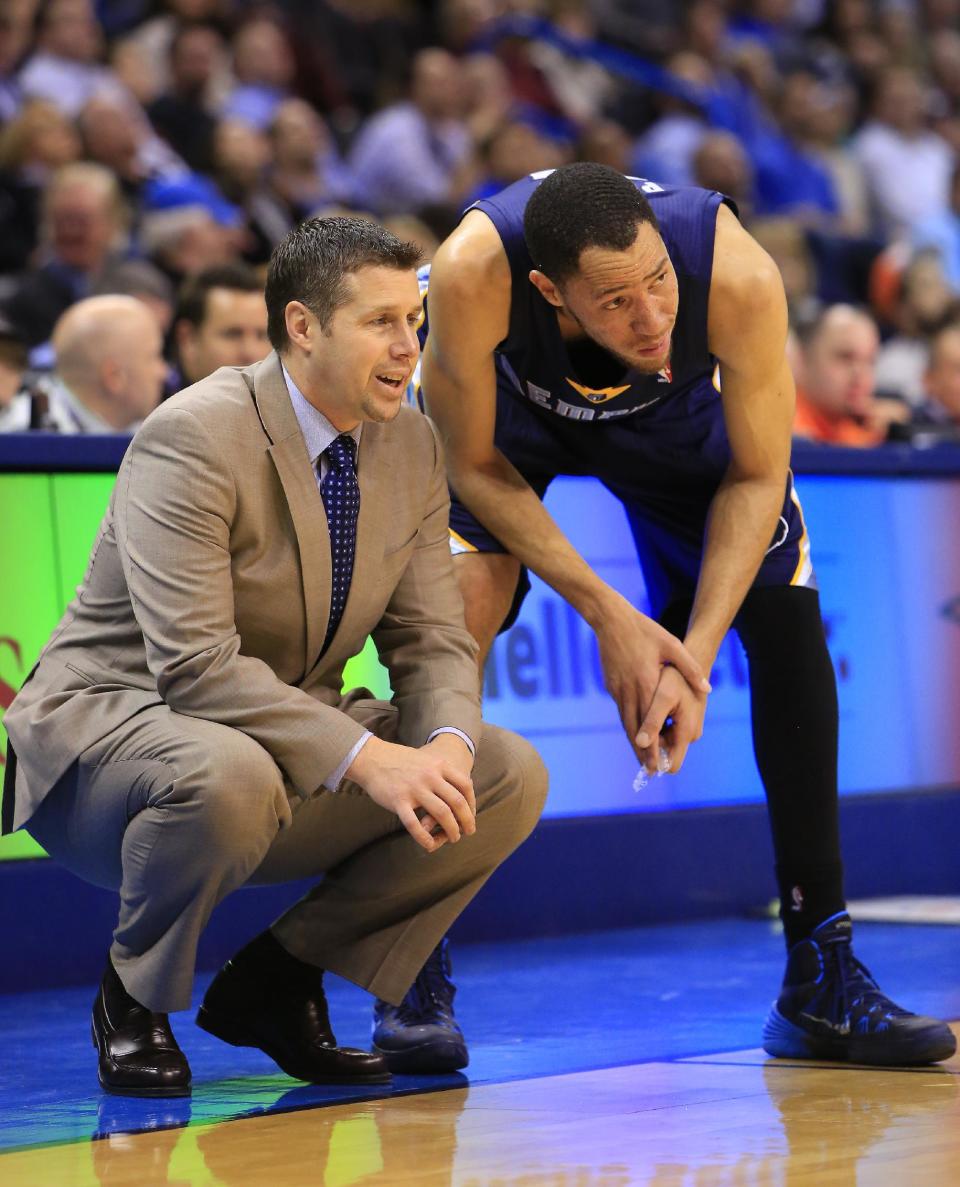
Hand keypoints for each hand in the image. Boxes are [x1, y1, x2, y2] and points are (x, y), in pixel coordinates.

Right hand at [346, 735, 475, 852]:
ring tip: (454, 838)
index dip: (472, 802)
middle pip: (457, 801)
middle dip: (467, 820)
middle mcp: (430, 776)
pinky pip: (414, 824)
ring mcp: (414, 788)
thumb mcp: (426, 758)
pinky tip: (429, 845)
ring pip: (441, 814)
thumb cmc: (400, 760)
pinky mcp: (398, 800)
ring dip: (452, 830)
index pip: (465, 785)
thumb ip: (441, 772)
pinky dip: (424, 837)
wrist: (371, 758)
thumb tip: (460, 788)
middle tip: (469, 831)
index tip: (471, 813)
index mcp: (438, 764)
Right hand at [595, 597, 710, 753]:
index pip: (649, 722)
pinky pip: (620, 709)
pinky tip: (632, 732)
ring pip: (625, 721)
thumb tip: (707, 689)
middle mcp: (629, 690)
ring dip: (633, 742)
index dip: (653, 745)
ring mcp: (617, 689)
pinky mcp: (611, 685)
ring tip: (640, 759)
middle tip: (649, 772)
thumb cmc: (644, 630)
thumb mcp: (672, 645)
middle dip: (642, 752)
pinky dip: (627, 725)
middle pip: (635, 728)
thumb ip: (690, 668)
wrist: (610, 619)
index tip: (658, 763)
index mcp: (646, 683)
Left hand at [635, 664, 707, 775]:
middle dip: (651, 749)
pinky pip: (669, 732)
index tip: (638, 760)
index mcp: (687, 730)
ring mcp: (690, 729)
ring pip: (666, 743)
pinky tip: (646, 714)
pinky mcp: (686, 722)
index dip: (654, 764)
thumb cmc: (676, 677)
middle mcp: (692, 734)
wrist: (692, 661)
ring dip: (653, 737)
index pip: (671, 765)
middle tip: (635, 733)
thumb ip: (653, 721)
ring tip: (640, 720)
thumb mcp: (663, 697)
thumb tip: (639, 743)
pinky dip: (657, 727)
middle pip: (667, 754)